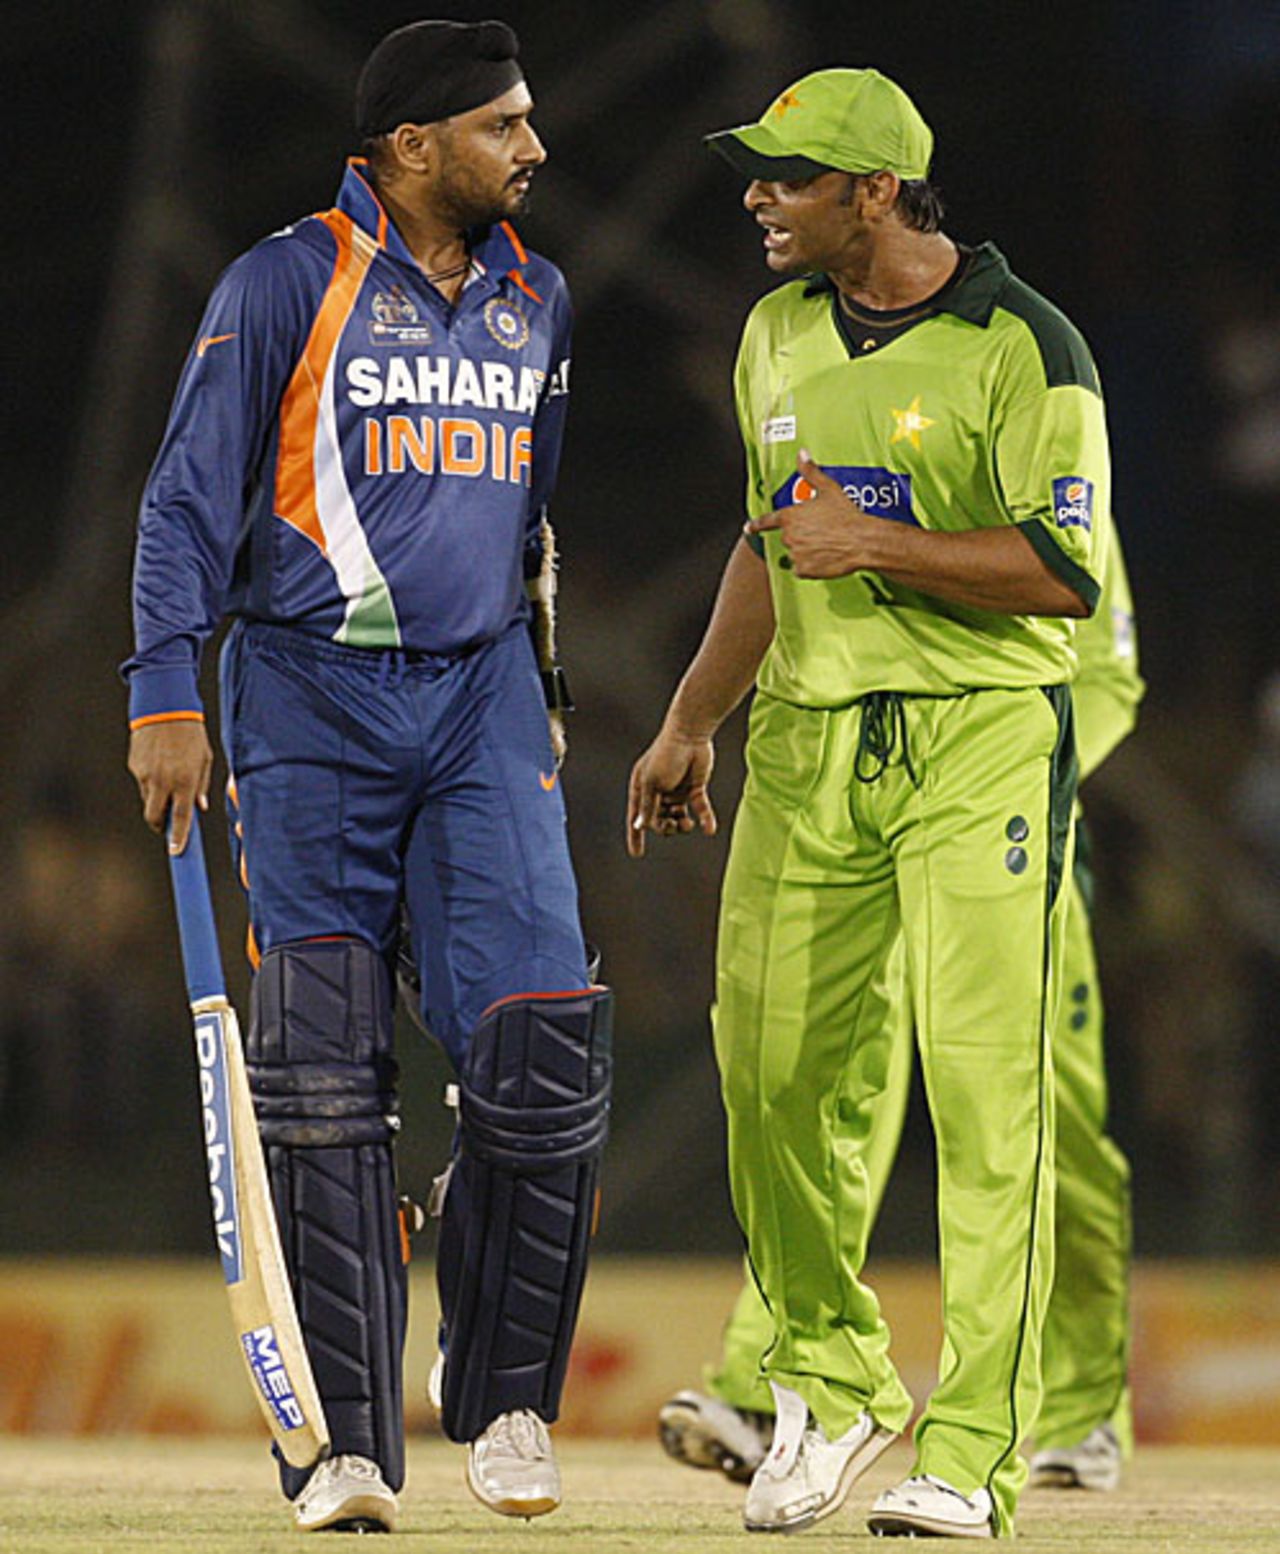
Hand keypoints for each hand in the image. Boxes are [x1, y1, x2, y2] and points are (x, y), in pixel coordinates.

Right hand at [127, 719, 212, 853]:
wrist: (165, 709)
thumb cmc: (191, 734)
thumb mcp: (205, 760)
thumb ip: (202, 786)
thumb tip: (199, 807)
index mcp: (185, 782)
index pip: (180, 818)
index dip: (178, 837)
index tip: (176, 851)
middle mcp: (163, 781)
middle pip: (154, 817)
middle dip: (159, 825)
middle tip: (165, 824)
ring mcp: (145, 774)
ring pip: (148, 798)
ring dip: (156, 798)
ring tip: (168, 777)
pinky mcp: (134, 766)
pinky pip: (142, 781)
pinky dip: (150, 780)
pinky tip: (159, 763)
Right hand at [626, 725, 716, 857]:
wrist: (691, 734)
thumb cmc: (666, 755)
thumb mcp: (652, 783)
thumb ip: (647, 806)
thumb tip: (640, 827)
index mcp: (641, 787)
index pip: (636, 816)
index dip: (636, 835)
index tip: (637, 853)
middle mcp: (657, 790)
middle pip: (658, 820)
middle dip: (665, 827)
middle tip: (673, 826)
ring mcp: (676, 790)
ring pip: (677, 817)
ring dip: (682, 825)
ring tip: (687, 823)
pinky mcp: (695, 787)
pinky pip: (699, 808)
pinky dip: (705, 818)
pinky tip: (709, 829)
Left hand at [745, 449, 872, 577]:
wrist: (860, 540)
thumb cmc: (846, 515)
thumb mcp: (828, 489)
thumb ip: (810, 472)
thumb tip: (802, 454)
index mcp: (790, 516)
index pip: (767, 521)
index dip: (756, 525)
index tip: (748, 528)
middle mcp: (789, 535)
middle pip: (788, 538)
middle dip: (801, 536)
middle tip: (821, 533)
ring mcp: (795, 553)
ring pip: (795, 554)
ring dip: (806, 551)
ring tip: (826, 545)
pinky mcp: (803, 570)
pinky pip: (802, 569)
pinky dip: (810, 566)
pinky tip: (825, 557)